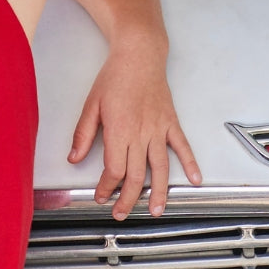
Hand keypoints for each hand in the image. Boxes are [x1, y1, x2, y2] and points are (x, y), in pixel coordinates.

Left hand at [68, 46, 201, 218]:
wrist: (139, 55)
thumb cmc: (114, 77)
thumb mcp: (91, 105)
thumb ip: (83, 134)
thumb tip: (74, 159)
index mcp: (119, 130)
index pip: (114, 169)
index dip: (107, 187)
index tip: (101, 196)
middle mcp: (141, 133)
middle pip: (135, 175)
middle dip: (127, 198)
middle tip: (121, 213)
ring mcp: (159, 129)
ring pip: (160, 167)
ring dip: (157, 191)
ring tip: (155, 210)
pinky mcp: (171, 122)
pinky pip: (182, 146)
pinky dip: (190, 163)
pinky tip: (194, 179)